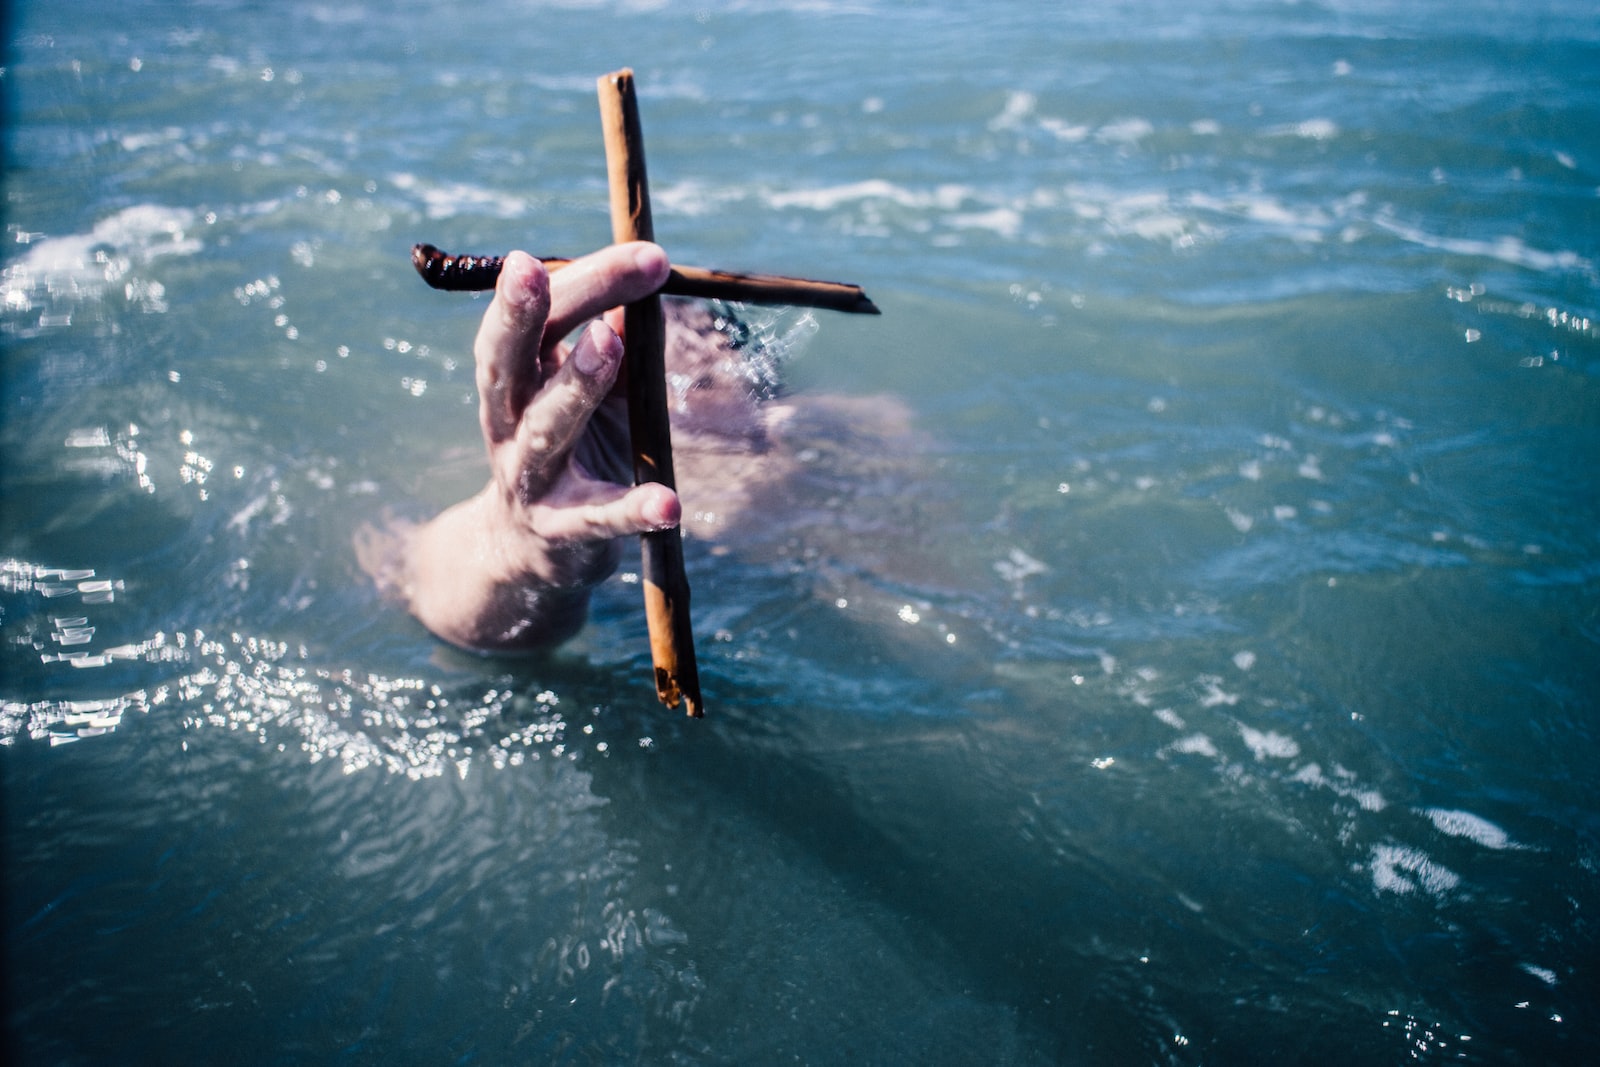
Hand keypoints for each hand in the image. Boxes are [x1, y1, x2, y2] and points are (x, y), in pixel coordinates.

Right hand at [404, 242, 677, 650]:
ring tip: (608, 344)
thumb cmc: (574, 449)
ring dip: (575, 383)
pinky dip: (631, 510)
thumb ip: (622, 340)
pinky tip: (668, 502)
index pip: (539, 316)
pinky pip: (596, 519)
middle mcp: (508, 422)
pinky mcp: (560, 532)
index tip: (646, 252)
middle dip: (522, 312)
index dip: (583, 280)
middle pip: (509, 360)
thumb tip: (654, 278)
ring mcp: (528, 479)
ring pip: (546, 427)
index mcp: (516, 378)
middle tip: (535, 268)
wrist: (528, 554)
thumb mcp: (597, 390)